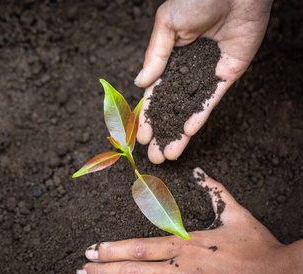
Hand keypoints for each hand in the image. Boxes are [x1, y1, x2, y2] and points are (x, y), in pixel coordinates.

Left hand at [77, 168, 302, 273]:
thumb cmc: (257, 247)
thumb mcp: (236, 214)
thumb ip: (215, 191)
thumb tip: (200, 172)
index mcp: (186, 246)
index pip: (139, 248)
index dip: (111, 251)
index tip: (92, 251)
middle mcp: (180, 271)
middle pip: (132, 273)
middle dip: (103, 273)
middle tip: (80, 273)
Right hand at [136, 0, 272, 163]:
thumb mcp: (166, 24)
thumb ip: (155, 56)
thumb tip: (140, 84)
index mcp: (169, 58)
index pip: (156, 94)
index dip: (148, 115)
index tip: (141, 136)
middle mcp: (187, 69)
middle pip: (172, 107)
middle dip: (163, 132)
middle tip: (154, 155)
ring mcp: (207, 73)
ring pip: (190, 109)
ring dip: (180, 132)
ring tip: (169, 154)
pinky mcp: (227, 73)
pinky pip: (212, 98)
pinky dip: (200, 115)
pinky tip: (188, 132)